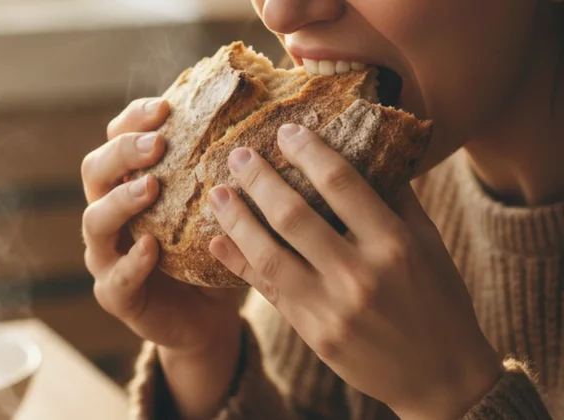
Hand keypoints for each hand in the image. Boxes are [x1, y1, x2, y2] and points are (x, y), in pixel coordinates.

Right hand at [81, 97, 241, 418]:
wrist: (208, 315)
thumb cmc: (211, 250)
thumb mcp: (219, 205)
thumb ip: (224, 169)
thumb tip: (269, 117)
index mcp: (129, 181)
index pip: (117, 137)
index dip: (134, 118)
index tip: (165, 108)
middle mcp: (110, 212)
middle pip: (94, 170)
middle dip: (122, 152)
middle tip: (157, 144)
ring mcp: (107, 254)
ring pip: (94, 220)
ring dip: (121, 200)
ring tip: (151, 187)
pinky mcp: (116, 294)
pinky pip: (114, 277)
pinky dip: (131, 261)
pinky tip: (152, 248)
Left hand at [206, 124, 501, 419]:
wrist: (441, 378)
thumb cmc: (439, 303)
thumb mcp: (431, 246)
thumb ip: (398, 200)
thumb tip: (370, 151)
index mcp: (395, 244)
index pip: (342, 183)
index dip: (309, 152)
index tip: (286, 131)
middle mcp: (360, 273)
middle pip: (293, 215)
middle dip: (260, 179)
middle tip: (238, 154)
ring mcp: (332, 307)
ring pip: (269, 253)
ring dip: (236, 219)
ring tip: (217, 193)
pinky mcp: (313, 333)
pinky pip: (267, 290)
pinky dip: (238, 263)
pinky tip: (217, 241)